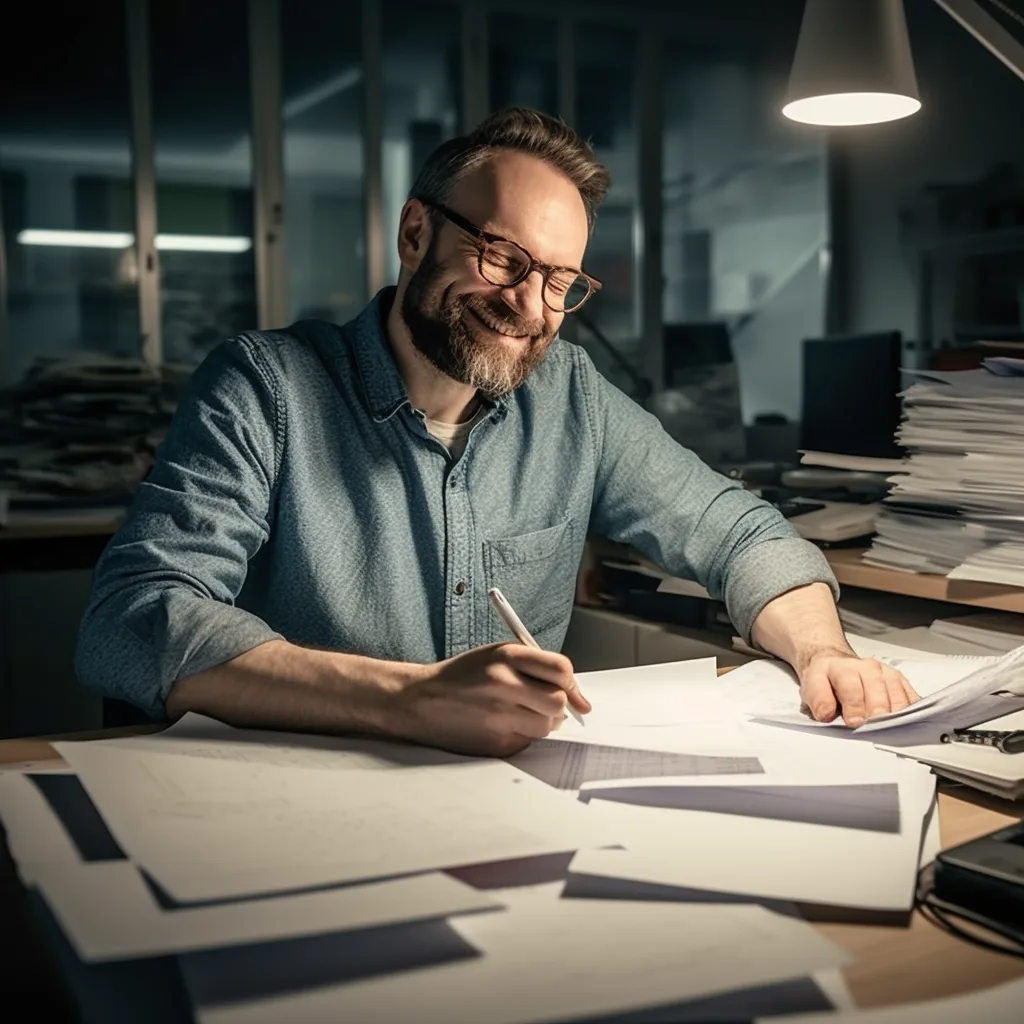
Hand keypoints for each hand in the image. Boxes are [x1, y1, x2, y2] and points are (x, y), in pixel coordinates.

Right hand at [394, 643, 590, 756]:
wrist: (420, 700)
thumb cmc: (463, 676)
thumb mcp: (496, 655)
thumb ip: (534, 667)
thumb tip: (576, 696)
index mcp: (506, 656)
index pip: (561, 669)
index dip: (571, 682)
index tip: (571, 689)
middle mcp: (504, 685)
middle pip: (559, 702)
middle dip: (558, 705)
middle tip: (545, 703)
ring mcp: (499, 717)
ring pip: (547, 726)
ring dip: (542, 721)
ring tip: (519, 712)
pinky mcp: (496, 743)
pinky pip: (528, 742)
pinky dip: (523, 735)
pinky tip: (502, 724)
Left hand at [797, 651, 920, 727]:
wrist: (838, 666)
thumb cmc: (827, 681)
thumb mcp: (812, 687)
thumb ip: (818, 699)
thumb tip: (826, 714)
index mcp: (842, 669)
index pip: (851, 687)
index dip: (853, 706)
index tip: (853, 722)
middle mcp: (867, 668)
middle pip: (878, 691)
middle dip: (876, 712)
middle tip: (874, 728)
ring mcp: (886, 674)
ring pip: (897, 695)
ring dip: (895, 715)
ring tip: (892, 730)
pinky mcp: (900, 681)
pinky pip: (911, 697)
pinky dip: (910, 711)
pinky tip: (907, 723)